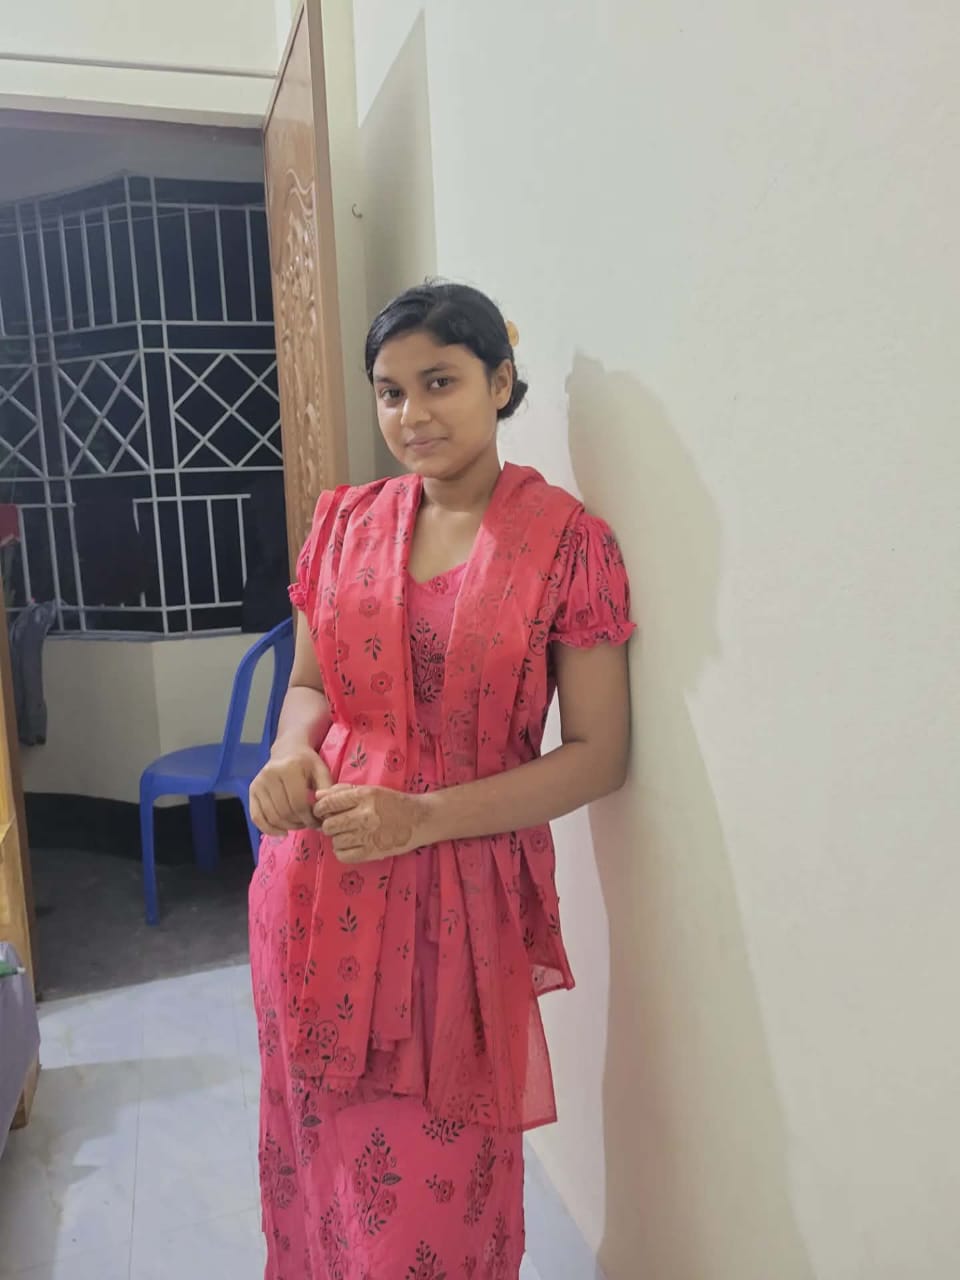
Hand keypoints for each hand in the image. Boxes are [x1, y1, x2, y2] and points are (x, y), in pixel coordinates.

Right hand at [249, 739, 332, 836]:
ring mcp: (258, 783)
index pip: (299, 803)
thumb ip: (326, 790)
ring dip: (287, 827)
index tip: (318, 823)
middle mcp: (270, 774)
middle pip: (285, 812)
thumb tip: (325, 812)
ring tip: (299, 824)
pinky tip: (282, 832)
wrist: (287, 750)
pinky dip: (269, 829)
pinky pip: (257, 817)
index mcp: (290, 768)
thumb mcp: (321, 771)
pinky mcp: (252, 790)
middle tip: (309, 824)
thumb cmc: (307, 763)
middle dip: (299, 823)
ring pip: (272, 817)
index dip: (310, 818)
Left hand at [312, 785, 431, 862]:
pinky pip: (343, 855)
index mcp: (364, 796)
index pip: (329, 803)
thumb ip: (343, 791)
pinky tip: (350, 844)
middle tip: (336, 823)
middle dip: (328, 824)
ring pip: (335, 840)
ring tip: (346, 833)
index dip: (320, 808)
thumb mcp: (370, 790)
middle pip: (329, 825)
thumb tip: (318, 795)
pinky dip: (342, 851)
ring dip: (337, 837)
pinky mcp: (371, 852)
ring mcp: (368, 835)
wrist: (419, 820)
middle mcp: (365, 815)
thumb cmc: (392, 802)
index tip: (321, 811)